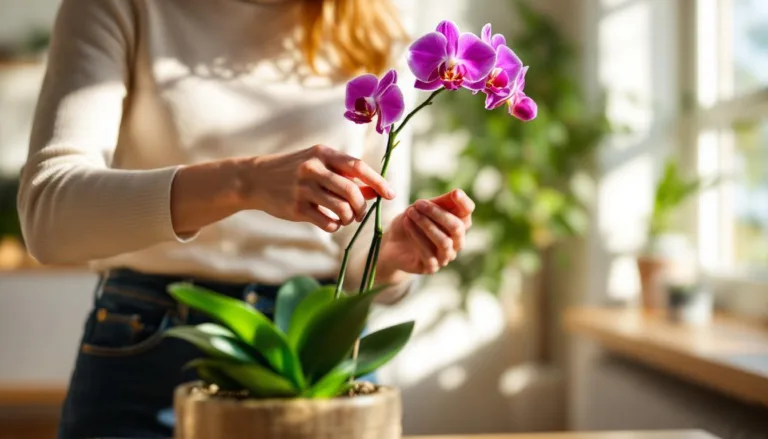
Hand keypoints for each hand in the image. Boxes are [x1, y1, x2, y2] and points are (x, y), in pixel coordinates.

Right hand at [245, 145, 395, 231]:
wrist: (256, 178)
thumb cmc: (295, 171)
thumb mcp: (320, 165)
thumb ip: (347, 177)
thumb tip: (376, 191)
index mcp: (323, 153)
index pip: (358, 167)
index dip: (378, 182)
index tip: (391, 194)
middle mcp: (313, 168)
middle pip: (352, 191)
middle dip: (362, 206)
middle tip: (360, 213)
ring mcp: (303, 189)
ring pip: (341, 209)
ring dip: (349, 218)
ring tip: (345, 218)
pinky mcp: (295, 208)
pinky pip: (326, 222)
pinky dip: (335, 226)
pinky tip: (330, 222)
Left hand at [378, 189, 474, 274]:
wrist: (391, 243)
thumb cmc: (411, 222)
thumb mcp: (422, 208)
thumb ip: (440, 202)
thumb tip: (457, 193)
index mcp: (458, 224)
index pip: (467, 212)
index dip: (463, 203)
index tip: (455, 193)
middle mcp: (456, 242)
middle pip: (457, 227)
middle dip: (438, 214)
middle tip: (418, 203)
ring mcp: (445, 256)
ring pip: (444, 242)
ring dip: (426, 225)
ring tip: (410, 213)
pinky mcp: (431, 267)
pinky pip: (428, 254)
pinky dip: (416, 236)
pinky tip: (406, 223)